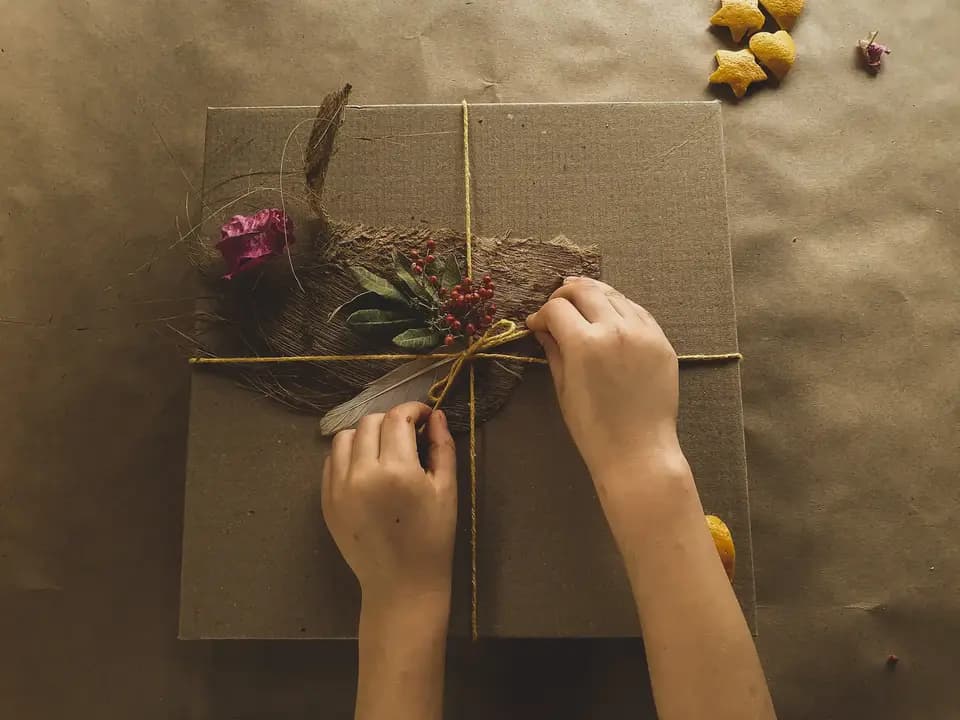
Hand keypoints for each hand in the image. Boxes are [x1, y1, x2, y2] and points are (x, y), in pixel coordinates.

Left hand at [322, 402, 456, 607]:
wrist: (401, 583)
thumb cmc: (432, 538)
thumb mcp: (446, 490)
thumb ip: (442, 447)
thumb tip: (437, 415)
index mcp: (396, 470)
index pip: (397, 418)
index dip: (413, 410)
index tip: (425, 417)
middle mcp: (362, 474)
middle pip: (370, 422)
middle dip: (391, 421)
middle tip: (408, 436)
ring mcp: (338, 487)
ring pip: (345, 437)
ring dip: (365, 434)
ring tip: (383, 450)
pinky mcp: (326, 500)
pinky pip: (331, 461)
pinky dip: (348, 455)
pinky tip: (366, 468)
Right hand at [526, 277, 694, 543]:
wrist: (638, 450)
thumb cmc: (593, 427)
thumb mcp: (563, 388)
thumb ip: (554, 350)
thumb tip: (543, 328)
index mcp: (584, 343)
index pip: (557, 309)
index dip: (541, 314)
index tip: (536, 325)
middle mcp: (615, 328)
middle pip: (585, 290)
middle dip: (565, 294)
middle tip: (556, 306)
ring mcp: (643, 332)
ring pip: (614, 295)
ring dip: (594, 296)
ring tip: (582, 305)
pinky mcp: (662, 340)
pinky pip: (638, 311)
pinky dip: (620, 308)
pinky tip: (610, 316)